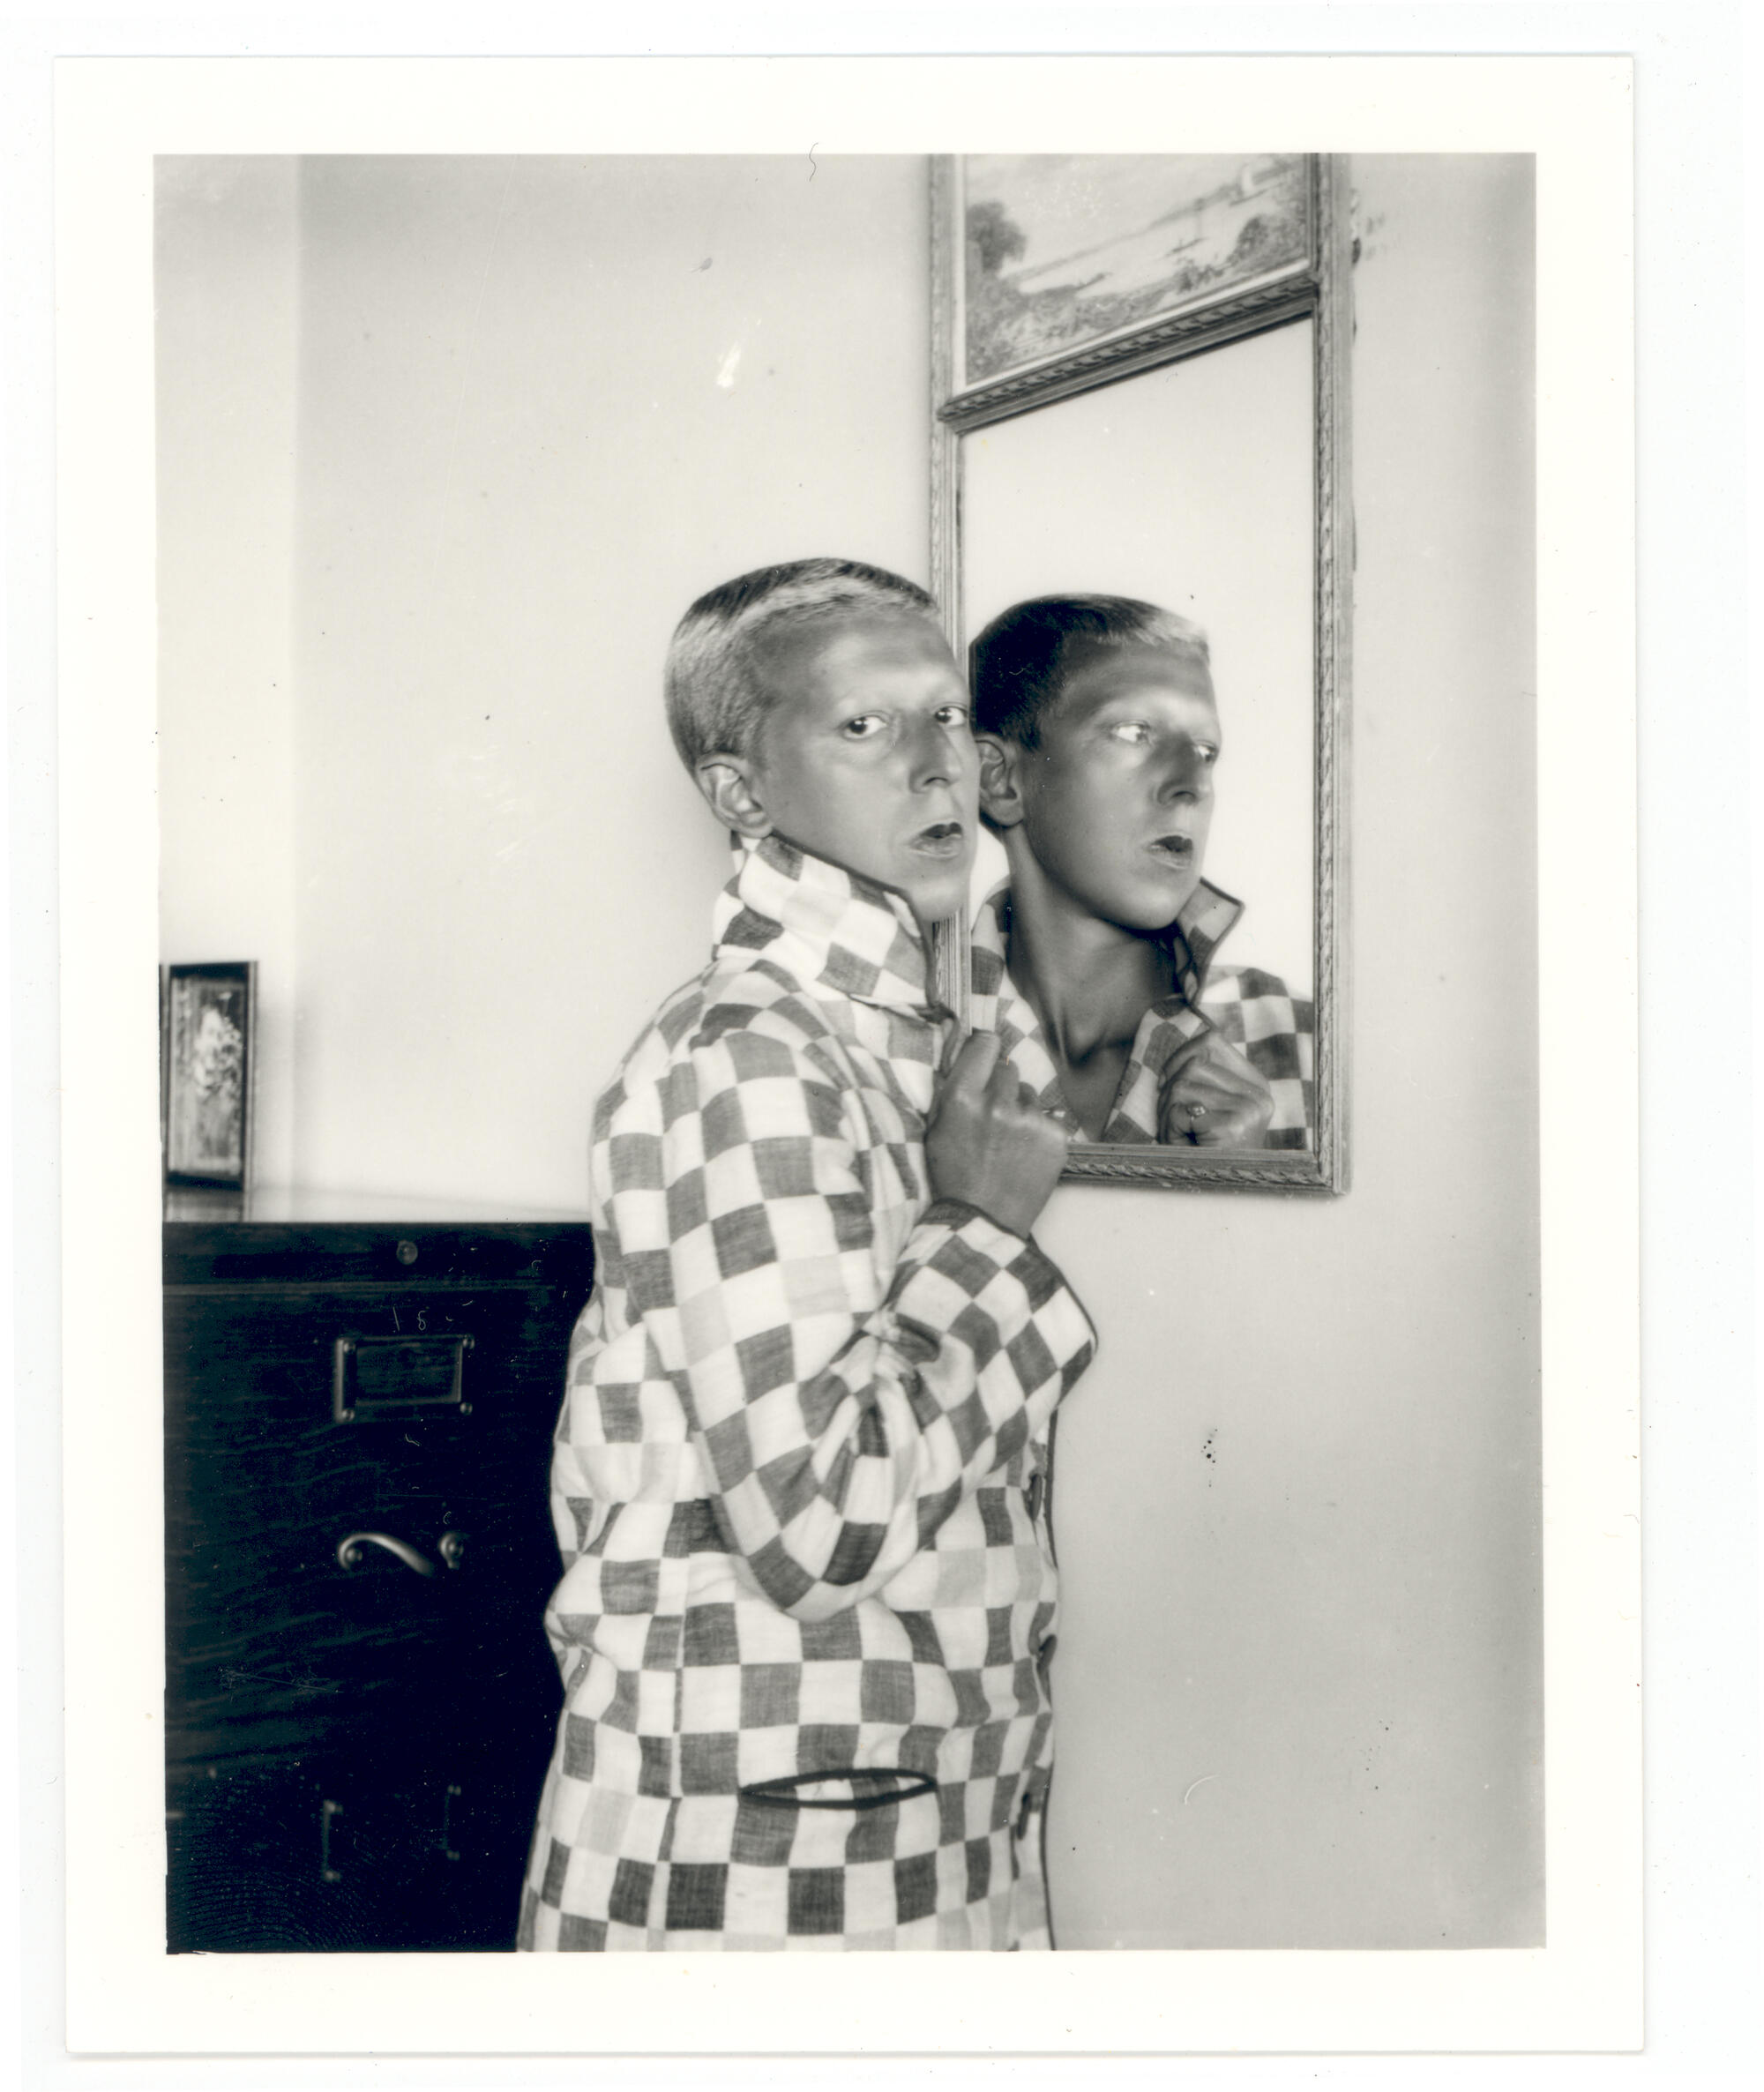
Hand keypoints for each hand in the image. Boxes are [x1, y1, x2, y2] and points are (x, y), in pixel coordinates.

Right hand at [926, 1031, 1070, 1238]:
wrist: (984, 1220)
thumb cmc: (955, 1177)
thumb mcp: (936, 1129)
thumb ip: (950, 1088)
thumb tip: (963, 1046)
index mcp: (962, 1098)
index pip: (985, 1044)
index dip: (985, 1050)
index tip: (985, 1058)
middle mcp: (996, 1103)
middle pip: (1008, 1068)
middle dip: (1001, 1086)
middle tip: (993, 1115)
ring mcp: (1029, 1120)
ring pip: (1029, 1093)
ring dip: (1021, 1109)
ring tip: (1008, 1142)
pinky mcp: (1055, 1136)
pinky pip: (1049, 1116)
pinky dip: (1039, 1131)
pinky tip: (1025, 1153)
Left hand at [1157, 1033, 1274, 1149]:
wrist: (1216, 1195)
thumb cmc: (1204, 1149)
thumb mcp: (1208, 1106)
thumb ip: (1204, 1073)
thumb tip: (1191, 1038)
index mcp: (1256, 1085)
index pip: (1211, 1040)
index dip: (1179, 1056)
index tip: (1169, 1082)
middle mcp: (1259, 1095)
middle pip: (1192, 1063)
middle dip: (1169, 1089)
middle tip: (1173, 1118)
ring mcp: (1249, 1110)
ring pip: (1182, 1085)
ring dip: (1167, 1110)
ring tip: (1178, 1133)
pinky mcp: (1233, 1127)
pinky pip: (1179, 1111)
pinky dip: (1169, 1128)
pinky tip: (1183, 1144)